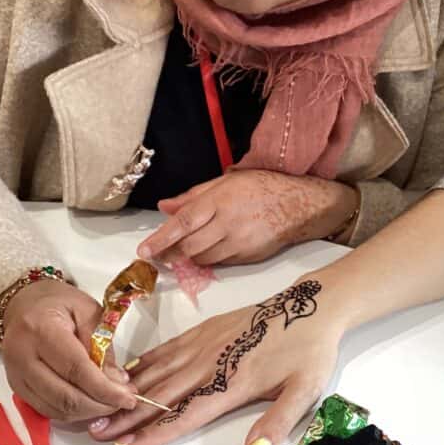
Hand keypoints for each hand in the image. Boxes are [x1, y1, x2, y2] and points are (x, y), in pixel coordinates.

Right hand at [0, 280, 136, 421]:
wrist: (24, 304)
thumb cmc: (58, 303)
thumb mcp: (89, 311)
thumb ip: (103, 346)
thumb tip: (117, 382)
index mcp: (41, 329)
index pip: (76, 369)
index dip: (104, 390)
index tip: (127, 398)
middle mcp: (22, 355)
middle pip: (65, 396)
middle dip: (99, 405)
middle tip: (122, 402)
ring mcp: (16, 374)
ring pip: (56, 409)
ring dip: (87, 412)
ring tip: (109, 402)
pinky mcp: (16, 387)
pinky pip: (47, 410)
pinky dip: (72, 413)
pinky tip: (89, 403)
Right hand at [88, 279, 341, 444]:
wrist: (313, 305)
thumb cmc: (309, 351)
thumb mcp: (305, 391)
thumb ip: (277, 424)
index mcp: (232, 382)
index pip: (185, 413)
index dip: (154, 432)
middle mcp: (210, 362)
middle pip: (161, 394)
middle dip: (127, 415)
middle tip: (97, 432)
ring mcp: (204, 343)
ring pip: (158, 370)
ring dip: (128, 390)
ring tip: (101, 407)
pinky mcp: (204, 329)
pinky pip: (167, 348)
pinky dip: (144, 361)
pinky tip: (127, 372)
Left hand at [137, 170, 359, 266]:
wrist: (299, 205)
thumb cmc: (261, 186)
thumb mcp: (226, 181)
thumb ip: (193, 196)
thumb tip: (164, 206)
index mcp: (219, 201)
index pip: (183, 223)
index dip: (161, 238)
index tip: (143, 251)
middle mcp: (227, 224)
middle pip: (189, 247)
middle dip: (170, 253)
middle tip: (157, 254)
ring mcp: (239, 244)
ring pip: (202, 259)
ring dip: (188, 257)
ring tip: (183, 249)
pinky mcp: (248, 258)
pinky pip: (220, 263)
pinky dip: (209, 259)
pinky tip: (209, 249)